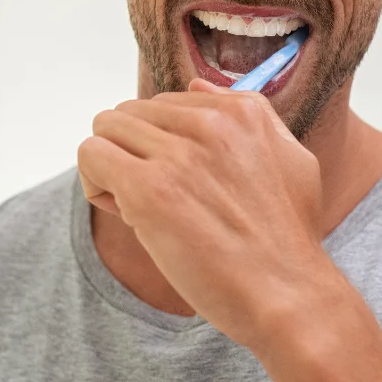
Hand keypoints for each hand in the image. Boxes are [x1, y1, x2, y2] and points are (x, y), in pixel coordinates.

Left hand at [77, 80, 333, 350]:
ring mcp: (178, 154)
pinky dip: (96, 185)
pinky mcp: (149, 189)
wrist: (288, 296)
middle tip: (159, 200)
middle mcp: (210, 123)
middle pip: (130, 113)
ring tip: (140, 208)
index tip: (182, 183)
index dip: (163, 145)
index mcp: (242, 111)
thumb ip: (249, 116)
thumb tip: (196, 85)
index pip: (166, 103)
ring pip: (106, 129)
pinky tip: (127, 216)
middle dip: (133, 154)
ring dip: (112, 168)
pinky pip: (92, 156)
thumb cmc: (287, 240)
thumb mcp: (290, 159)